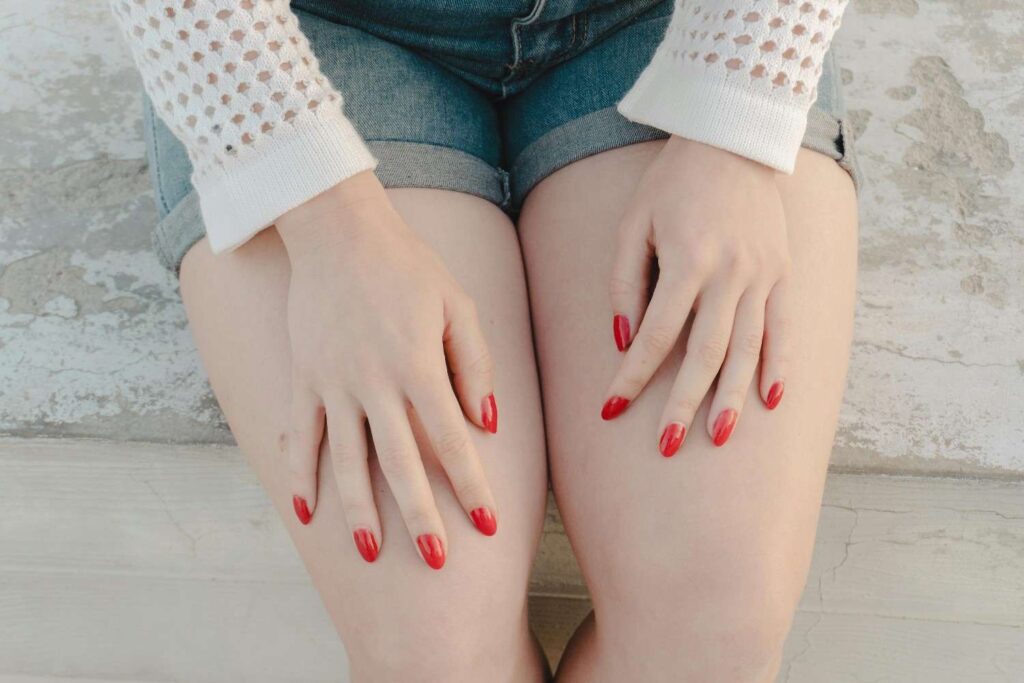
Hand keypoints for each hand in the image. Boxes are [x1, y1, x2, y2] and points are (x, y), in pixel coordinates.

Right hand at [276, 171, 499, 568]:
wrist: (337, 232)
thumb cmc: (407, 267)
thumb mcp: (457, 306)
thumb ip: (475, 366)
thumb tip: (489, 425)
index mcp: (418, 366)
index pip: (452, 442)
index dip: (471, 487)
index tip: (486, 526)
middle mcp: (374, 383)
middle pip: (400, 464)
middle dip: (421, 517)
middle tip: (437, 562)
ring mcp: (332, 383)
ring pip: (347, 461)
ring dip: (360, 511)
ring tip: (373, 553)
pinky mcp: (303, 378)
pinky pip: (300, 436)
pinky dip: (300, 476)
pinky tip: (307, 514)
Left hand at [602, 136, 791, 455]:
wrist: (734, 139)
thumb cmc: (671, 183)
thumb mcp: (633, 223)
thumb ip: (625, 282)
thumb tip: (626, 340)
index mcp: (687, 260)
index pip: (656, 335)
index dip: (633, 376)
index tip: (610, 409)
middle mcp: (731, 273)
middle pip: (706, 354)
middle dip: (684, 404)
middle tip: (667, 445)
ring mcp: (763, 275)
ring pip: (749, 349)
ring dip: (733, 398)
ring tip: (718, 438)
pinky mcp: (784, 272)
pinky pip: (784, 328)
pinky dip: (780, 365)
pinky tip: (771, 400)